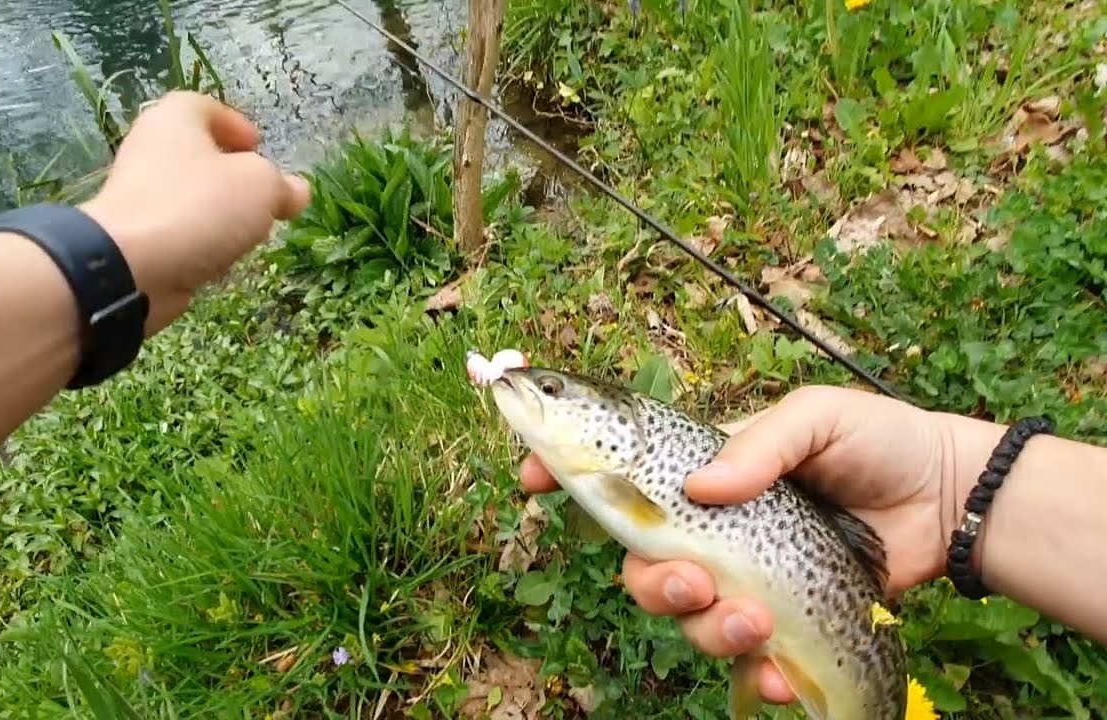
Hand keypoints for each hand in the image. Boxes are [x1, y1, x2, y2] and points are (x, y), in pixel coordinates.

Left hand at [78, 91, 310, 334]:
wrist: (131, 266)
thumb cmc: (199, 207)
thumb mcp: (260, 186)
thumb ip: (283, 185)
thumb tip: (297, 191)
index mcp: (175, 119)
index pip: (206, 107)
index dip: (236, 124)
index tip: (259, 147)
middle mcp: (151, 148)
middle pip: (199, 154)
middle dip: (233, 174)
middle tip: (262, 194)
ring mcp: (139, 194)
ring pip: (190, 195)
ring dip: (220, 212)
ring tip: (248, 232)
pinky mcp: (136, 234)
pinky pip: (178, 229)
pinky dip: (200, 240)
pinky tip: (219, 258)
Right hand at [519, 385, 959, 704]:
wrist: (945, 500)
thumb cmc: (876, 441)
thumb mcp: (818, 415)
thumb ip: (758, 443)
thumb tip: (699, 489)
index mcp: (703, 471)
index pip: (619, 471)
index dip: (565, 471)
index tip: (531, 477)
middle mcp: (709, 528)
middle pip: (639, 564)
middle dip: (651, 583)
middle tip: (693, 581)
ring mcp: (742, 578)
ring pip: (684, 618)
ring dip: (708, 628)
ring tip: (760, 618)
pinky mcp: (780, 621)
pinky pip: (744, 661)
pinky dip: (757, 673)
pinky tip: (782, 669)